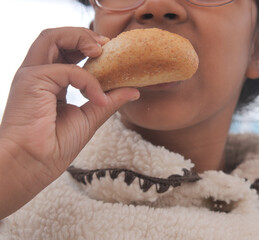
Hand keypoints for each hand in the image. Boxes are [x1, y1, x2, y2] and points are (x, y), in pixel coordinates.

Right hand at [0, 27, 138, 218]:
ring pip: (52, 38)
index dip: (86, 46)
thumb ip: (110, 100)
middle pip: (56, 38)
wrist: (34, 164)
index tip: (109, 50)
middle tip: (106, 44)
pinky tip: (98, 98)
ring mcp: (33, 75)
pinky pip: (68, 70)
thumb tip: (134, 90)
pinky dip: (88, 81)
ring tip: (102, 50)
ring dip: (79, 38)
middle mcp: (39, 75)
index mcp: (50, 84)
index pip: (66, 53)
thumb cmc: (55, 146)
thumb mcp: (90, 117)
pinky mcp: (33, 80)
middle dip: (82, 35)